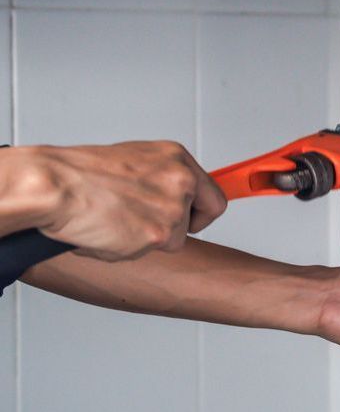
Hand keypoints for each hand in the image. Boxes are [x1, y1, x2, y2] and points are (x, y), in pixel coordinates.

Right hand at [10, 141, 226, 260]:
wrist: (55, 184)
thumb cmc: (81, 173)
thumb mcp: (134, 161)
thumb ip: (161, 178)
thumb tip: (172, 197)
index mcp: (177, 158)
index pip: (213, 194)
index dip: (202, 212)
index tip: (195, 218)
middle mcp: (181, 180)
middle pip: (198, 221)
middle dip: (177, 229)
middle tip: (149, 227)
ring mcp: (172, 208)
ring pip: (170, 240)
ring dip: (144, 238)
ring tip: (114, 221)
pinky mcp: (158, 234)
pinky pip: (146, 253)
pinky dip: (125, 249)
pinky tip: (106, 231)